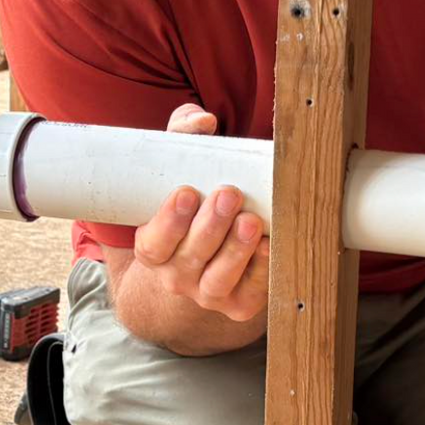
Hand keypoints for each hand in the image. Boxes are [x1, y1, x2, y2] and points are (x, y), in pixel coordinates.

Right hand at [128, 104, 270, 321]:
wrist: (208, 255)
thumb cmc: (194, 200)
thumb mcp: (178, 167)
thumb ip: (183, 137)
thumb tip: (203, 120)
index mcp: (153, 249)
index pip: (153, 244)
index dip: (168, 221)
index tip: (186, 192)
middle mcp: (176, 277)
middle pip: (189, 258)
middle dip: (210, 226)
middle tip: (228, 194)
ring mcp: (207, 293)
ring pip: (218, 280)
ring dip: (236, 250)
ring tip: (251, 220)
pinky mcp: (239, 303)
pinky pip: (250, 292)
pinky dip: (262, 270)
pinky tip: (271, 245)